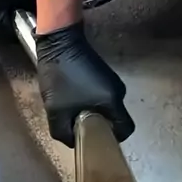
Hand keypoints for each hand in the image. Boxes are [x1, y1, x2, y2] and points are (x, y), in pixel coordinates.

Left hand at [35, 22, 134, 147]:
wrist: (58, 40)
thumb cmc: (60, 75)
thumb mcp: (56, 111)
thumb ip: (64, 133)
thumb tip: (72, 141)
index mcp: (112, 101)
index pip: (125, 129)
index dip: (113, 139)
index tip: (97, 140)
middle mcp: (118, 91)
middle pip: (115, 119)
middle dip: (99, 126)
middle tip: (80, 127)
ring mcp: (112, 81)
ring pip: (107, 108)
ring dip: (92, 113)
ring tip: (73, 112)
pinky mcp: (104, 75)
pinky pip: (101, 97)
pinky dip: (90, 102)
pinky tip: (73, 100)